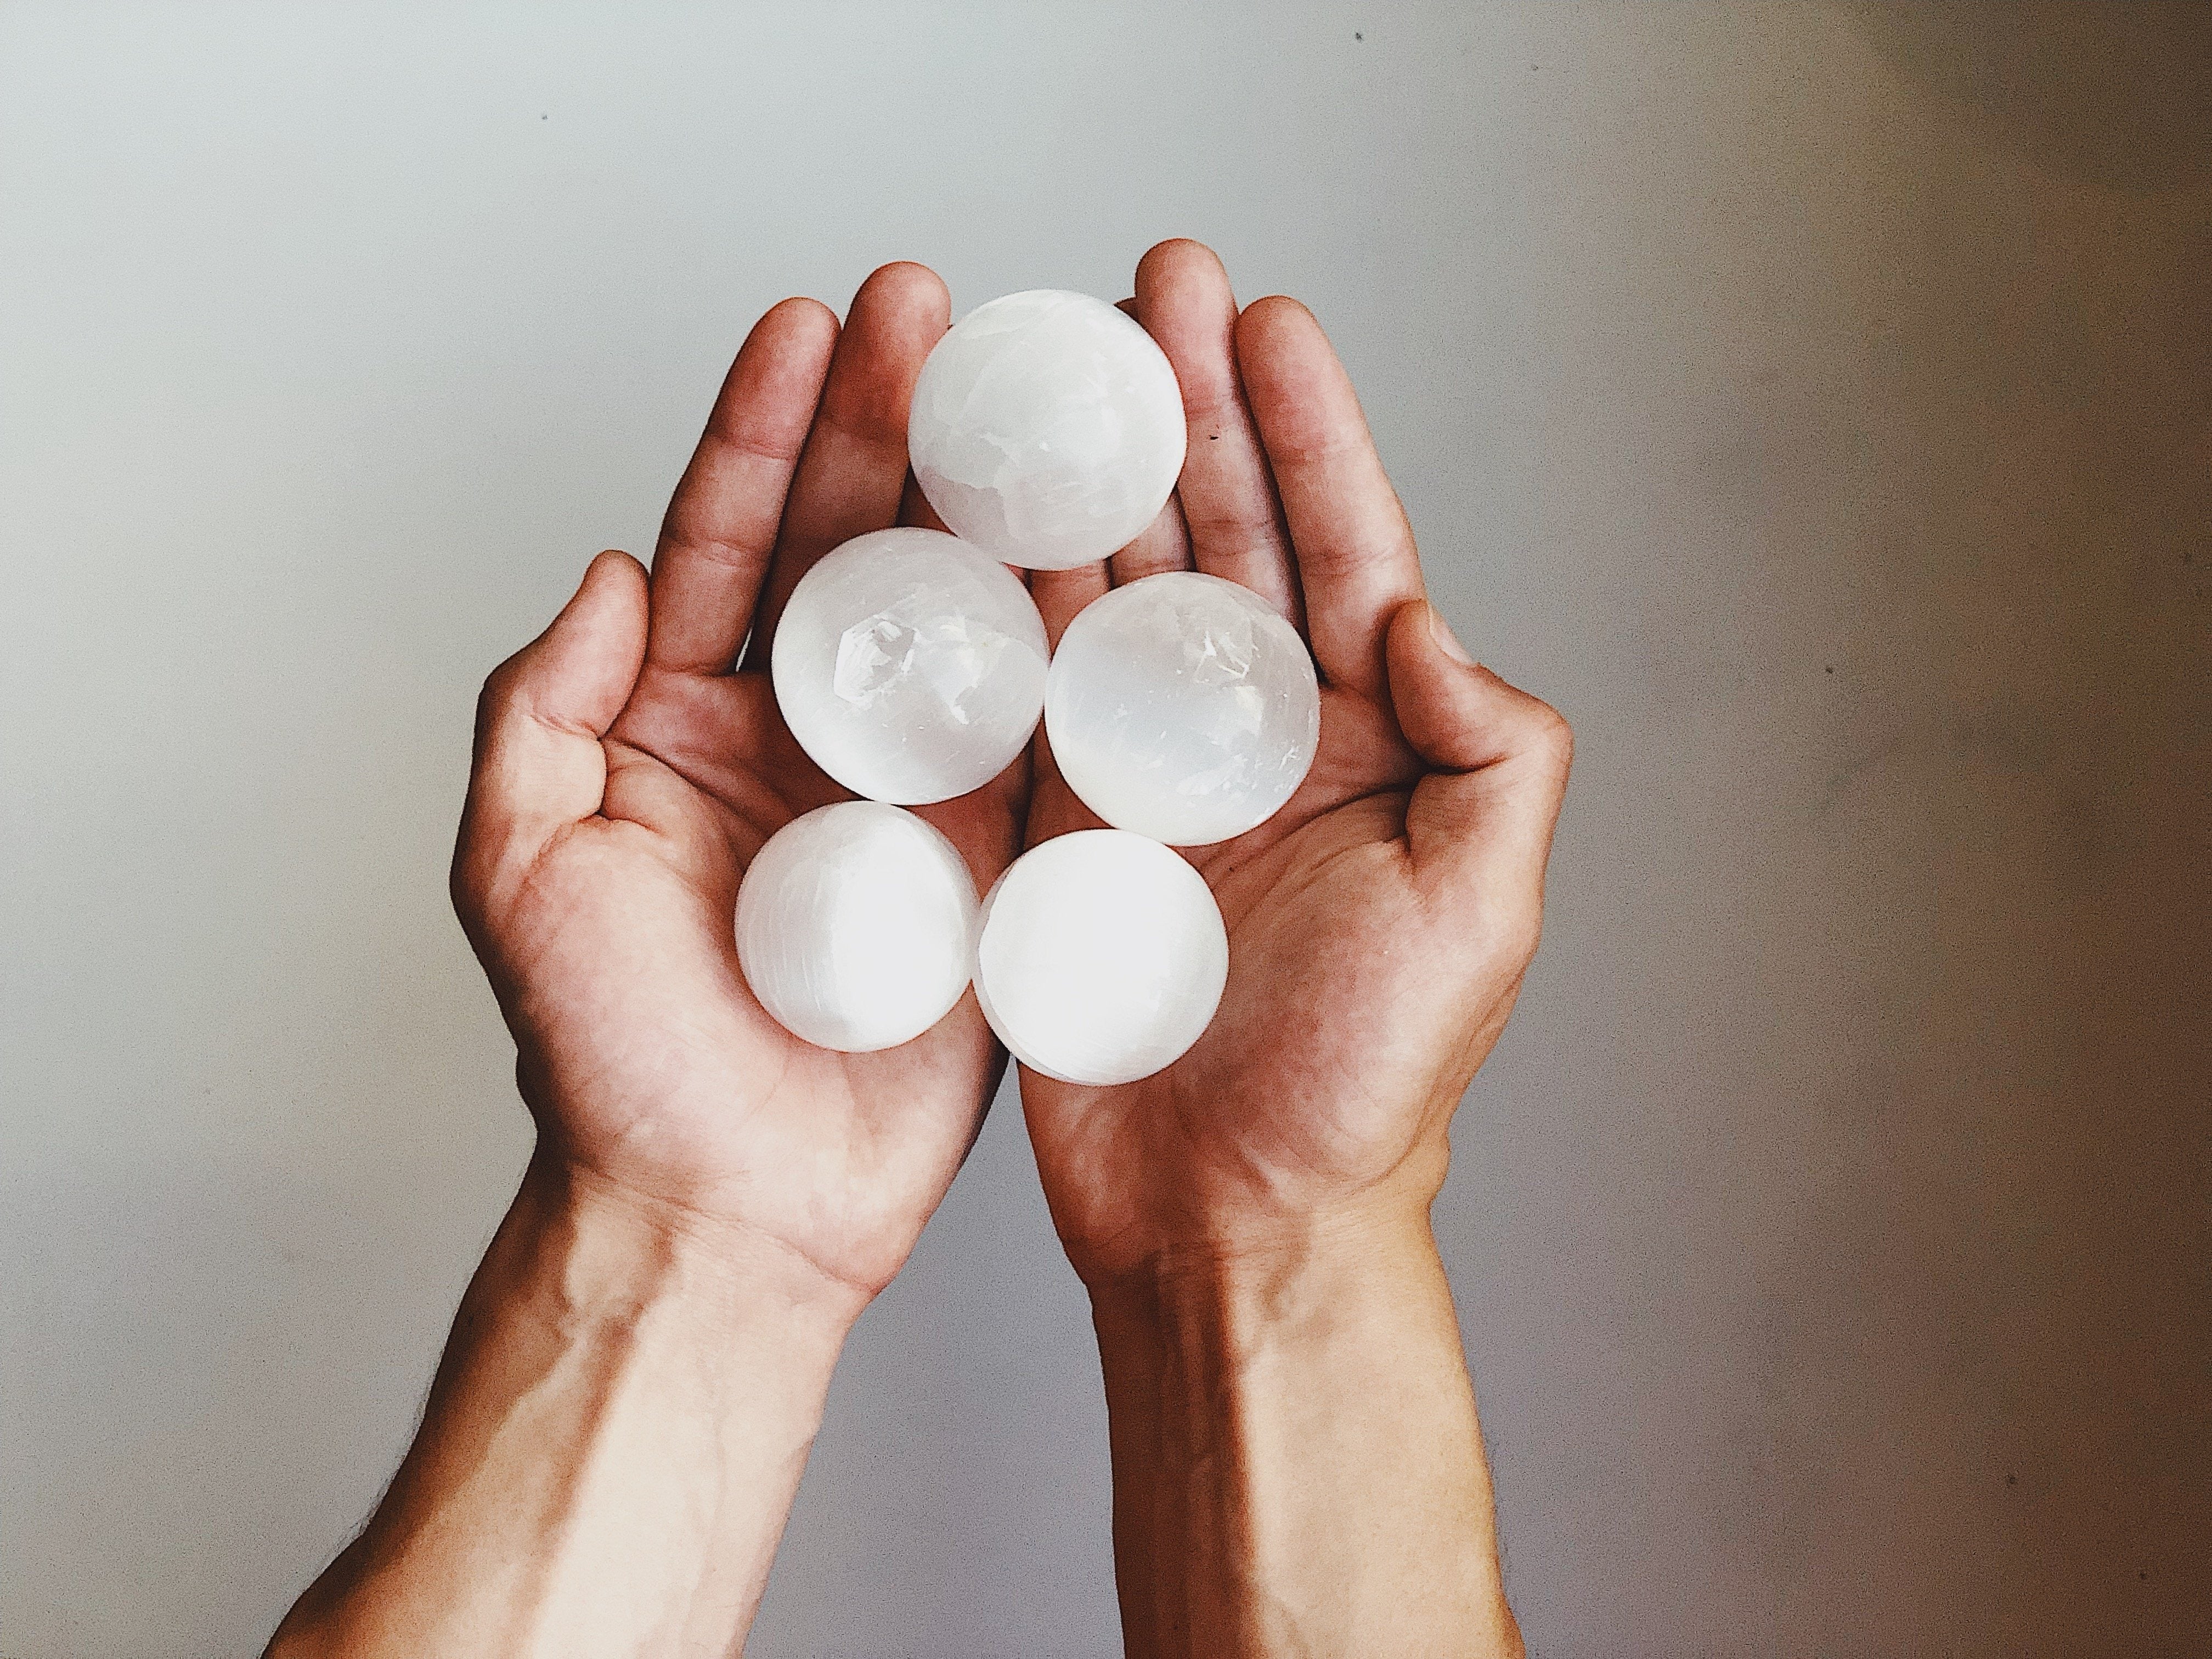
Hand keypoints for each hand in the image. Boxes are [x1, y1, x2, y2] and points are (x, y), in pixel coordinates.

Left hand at [450, 262, 1013, 1301]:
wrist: (730, 1210)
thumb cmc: (609, 1061)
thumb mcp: (518, 871)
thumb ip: (543, 710)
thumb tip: (607, 570)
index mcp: (678, 723)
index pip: (725, 542)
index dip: (764, 430)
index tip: (806, 326)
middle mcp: (797, 736)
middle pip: (851, 547)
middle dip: (888, 421)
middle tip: (934, 309)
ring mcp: (902, 789)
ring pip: (951, 613)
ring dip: (985, 499)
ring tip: (1029, 388)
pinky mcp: (988, 854)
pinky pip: (1030, 729)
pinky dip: (1061, 636)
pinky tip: (1093, 540)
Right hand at [1022, 239, 1572, 1286]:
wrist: (1229, 1214)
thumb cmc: (1369, 1085)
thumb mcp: (1482, 910)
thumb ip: (1493, 753)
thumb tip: (1425, 617)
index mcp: (1370, 739)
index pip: (1341, 548)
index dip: (1307, 427)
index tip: (1265, 317)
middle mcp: (1257, 737)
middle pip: (1218, 536)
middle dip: (1185, 407)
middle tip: (1146, 290)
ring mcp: (1148, 773)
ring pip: (1111, 588)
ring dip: (1085, 473)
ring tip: (1049, 362)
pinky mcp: (1055, 824)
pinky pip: (1023, 687)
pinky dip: (999, 596)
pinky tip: (975, 503)